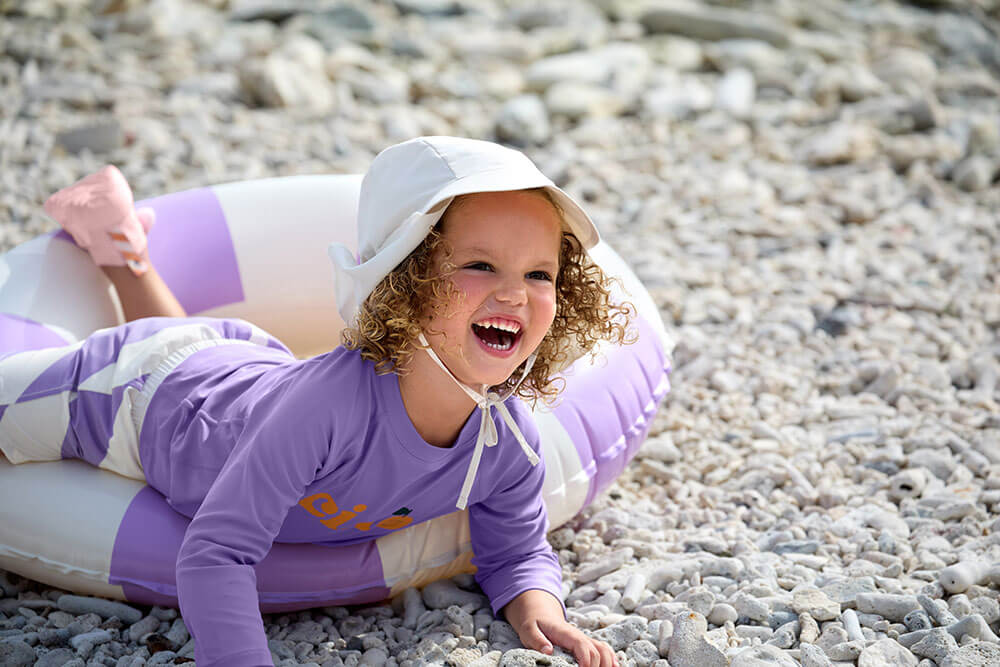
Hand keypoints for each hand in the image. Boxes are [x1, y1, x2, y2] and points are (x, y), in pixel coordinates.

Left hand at [503, 590, 618, 666]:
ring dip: (609, 663)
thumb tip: (548, 650)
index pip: (582, 645)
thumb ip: (537, 640)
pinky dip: (611, 658)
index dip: (586, 660)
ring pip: (604, 650)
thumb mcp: (528, 630)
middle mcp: (579, 636)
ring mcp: (584, 639)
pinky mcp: (586, 644)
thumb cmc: (534, 624)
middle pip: (597, 651)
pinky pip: (603, 649)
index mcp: (566, 633)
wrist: (540, 614)